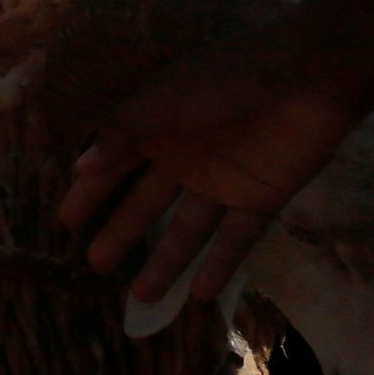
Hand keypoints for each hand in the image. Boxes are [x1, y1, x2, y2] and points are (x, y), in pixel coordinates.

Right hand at [56, 23, 362, 307]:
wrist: (307, 78)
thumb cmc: (227, 79)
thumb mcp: (166, 101)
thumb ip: (125, 133)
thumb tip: (81, 166)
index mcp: (158, 130)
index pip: (115, 167)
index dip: (90, 194)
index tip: (66, 222)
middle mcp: (186, 159)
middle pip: (146, 205)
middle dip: (122, 234)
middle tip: (95, 266)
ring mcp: (223, 181)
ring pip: (187, 230)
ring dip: (165, 262)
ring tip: (142, 296)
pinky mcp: (261, 198)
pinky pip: (236, 239)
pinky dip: (219, 266)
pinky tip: (197, 295)